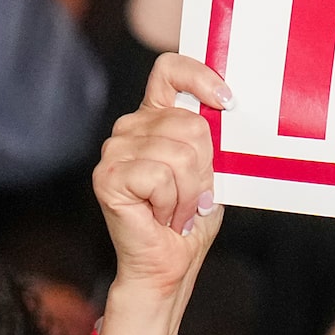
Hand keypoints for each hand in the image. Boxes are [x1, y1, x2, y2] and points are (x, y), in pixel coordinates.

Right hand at [94, 52, 231, 334]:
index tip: (226, 102)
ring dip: (189, 192)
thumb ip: (211, 137)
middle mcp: (130, 128)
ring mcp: (114, 151)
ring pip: (178, 154)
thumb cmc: (189, 219)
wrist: (169, 264)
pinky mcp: (108, 177)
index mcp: (154, 118)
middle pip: (189, 123)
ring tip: (176, 209)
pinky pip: (159, 176)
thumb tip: (226, 107)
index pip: (169, 70)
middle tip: (192, 196)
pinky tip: (160, 216)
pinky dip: (171, 203)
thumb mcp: (212, 170)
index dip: (200, 76)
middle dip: (204, 168)